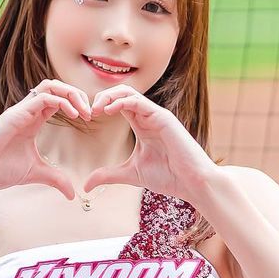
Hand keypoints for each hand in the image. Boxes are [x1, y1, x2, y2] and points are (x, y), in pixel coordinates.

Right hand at [0, 79, 90, 200]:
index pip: (58, 100)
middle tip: (90, 113)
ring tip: (84, 111)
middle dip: (77, 95)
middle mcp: (27, 111)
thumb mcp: (34, 174)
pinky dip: (61, 102)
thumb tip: (73, 194)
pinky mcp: (15, 114)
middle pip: (56, 87)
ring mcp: (21, 111)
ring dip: (71, 94)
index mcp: (32, 120)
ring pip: (50, 85)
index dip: (76, 104)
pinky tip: (73, 115)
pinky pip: (42, 98)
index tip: (89, 119)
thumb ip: (54, 179)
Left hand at [82, 84, 216, 203]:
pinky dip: (121, 102)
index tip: (86, 117)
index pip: (118, 104)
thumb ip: (108, 175)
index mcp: (141, 124)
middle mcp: (148, 116)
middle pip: (121, 93)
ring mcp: (157, 115)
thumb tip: (86, 185)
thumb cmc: (168, 177)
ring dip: (108, 97)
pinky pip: (139, 102)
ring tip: (95, 109)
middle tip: (88, 111)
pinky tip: (108, 110)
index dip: (100, 105)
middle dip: (102, 97)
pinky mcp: (163, 117)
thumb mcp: (130, 174)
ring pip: (129, 92)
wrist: (192, 183)